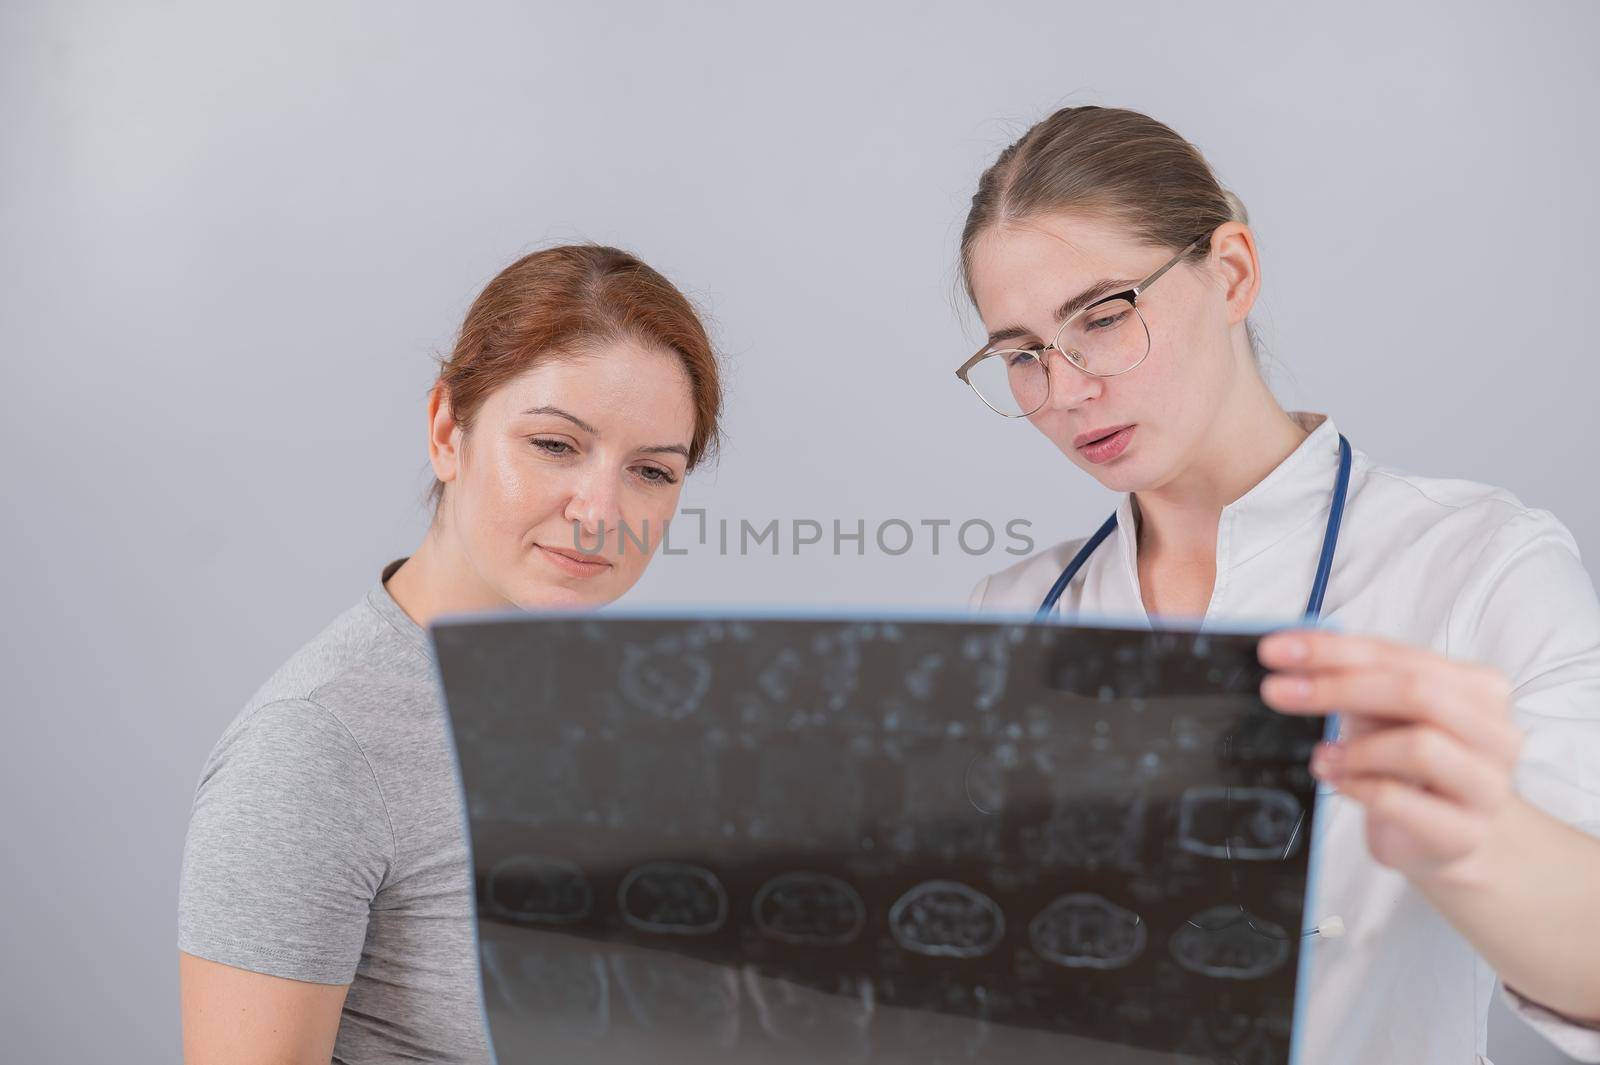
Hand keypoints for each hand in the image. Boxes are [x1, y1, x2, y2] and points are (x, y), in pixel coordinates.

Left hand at [1258, 629, 1524, 881]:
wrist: (1448, 838)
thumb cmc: (1411, 766)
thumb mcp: (1383, 714)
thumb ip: (1353, 681)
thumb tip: (1293, 653)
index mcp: (1479, 688)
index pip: (1398, 656)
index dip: (1332, 650)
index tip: (1275, 651)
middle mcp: (1496, 732)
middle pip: (1415, 693)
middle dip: (1336, 688)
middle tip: (1278, 692)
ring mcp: (1488, 786)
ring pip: (1419, 746)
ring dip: (1355, 749)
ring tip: (1320, 756)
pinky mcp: (1466, 833)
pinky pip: (1402, 800)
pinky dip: (1357, 786)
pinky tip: (1337, 782)